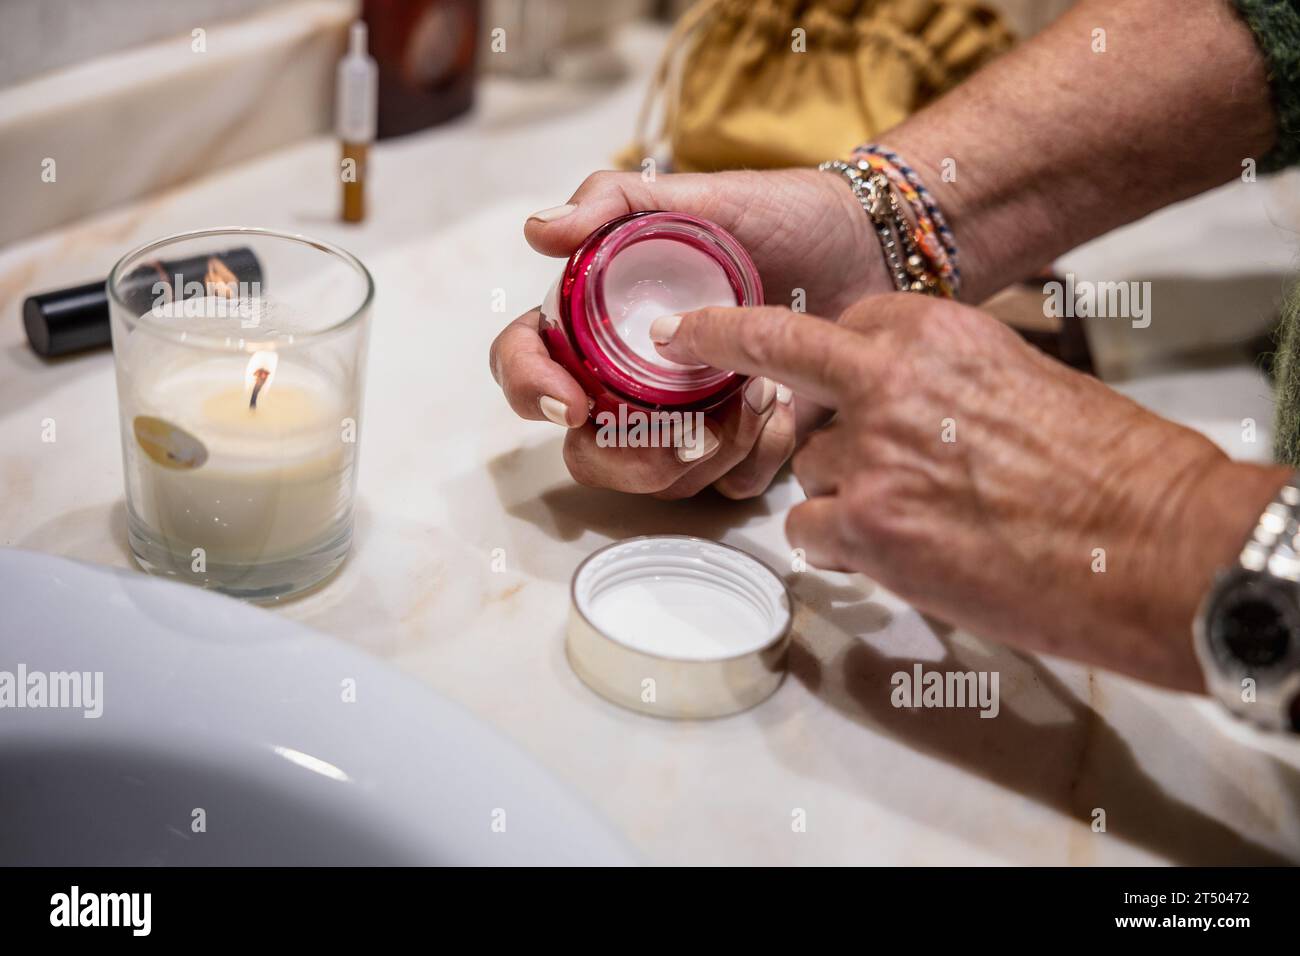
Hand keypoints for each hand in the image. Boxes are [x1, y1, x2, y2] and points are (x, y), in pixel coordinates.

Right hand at [489, 168, 885, 498]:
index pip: (527, 365)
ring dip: (707, 449)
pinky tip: (785, 409)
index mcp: (601, 322)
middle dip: (625, 460)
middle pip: (586, 452)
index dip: (531, 390)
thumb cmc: (778, 216)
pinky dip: (753, 456)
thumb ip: (611, 200)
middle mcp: (632, 379)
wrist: (868, 248)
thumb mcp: (693, 196)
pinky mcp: (741, 446)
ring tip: (761, 391)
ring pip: (658, 479)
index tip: (571, 403)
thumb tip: (538, 230)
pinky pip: (726, 485)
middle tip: (680, 436)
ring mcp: (685, 418)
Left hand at [650, 294, 1289, 690]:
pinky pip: (809, 532)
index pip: (821, 331)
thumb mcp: (1016, 379)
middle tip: (711, 356)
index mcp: (928, 332)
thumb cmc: (1108, 465)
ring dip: (846, 497)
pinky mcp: (869, 527)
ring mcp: (870, 455)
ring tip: (923, 521)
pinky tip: (898, 557)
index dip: (787, 351)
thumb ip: (935, 382)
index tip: (710, 331)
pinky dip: (842, 550)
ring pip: (809, 471)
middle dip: (768, 384)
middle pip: (795, 389)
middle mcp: (886, 380)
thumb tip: (885, 407)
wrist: (1155, 540)